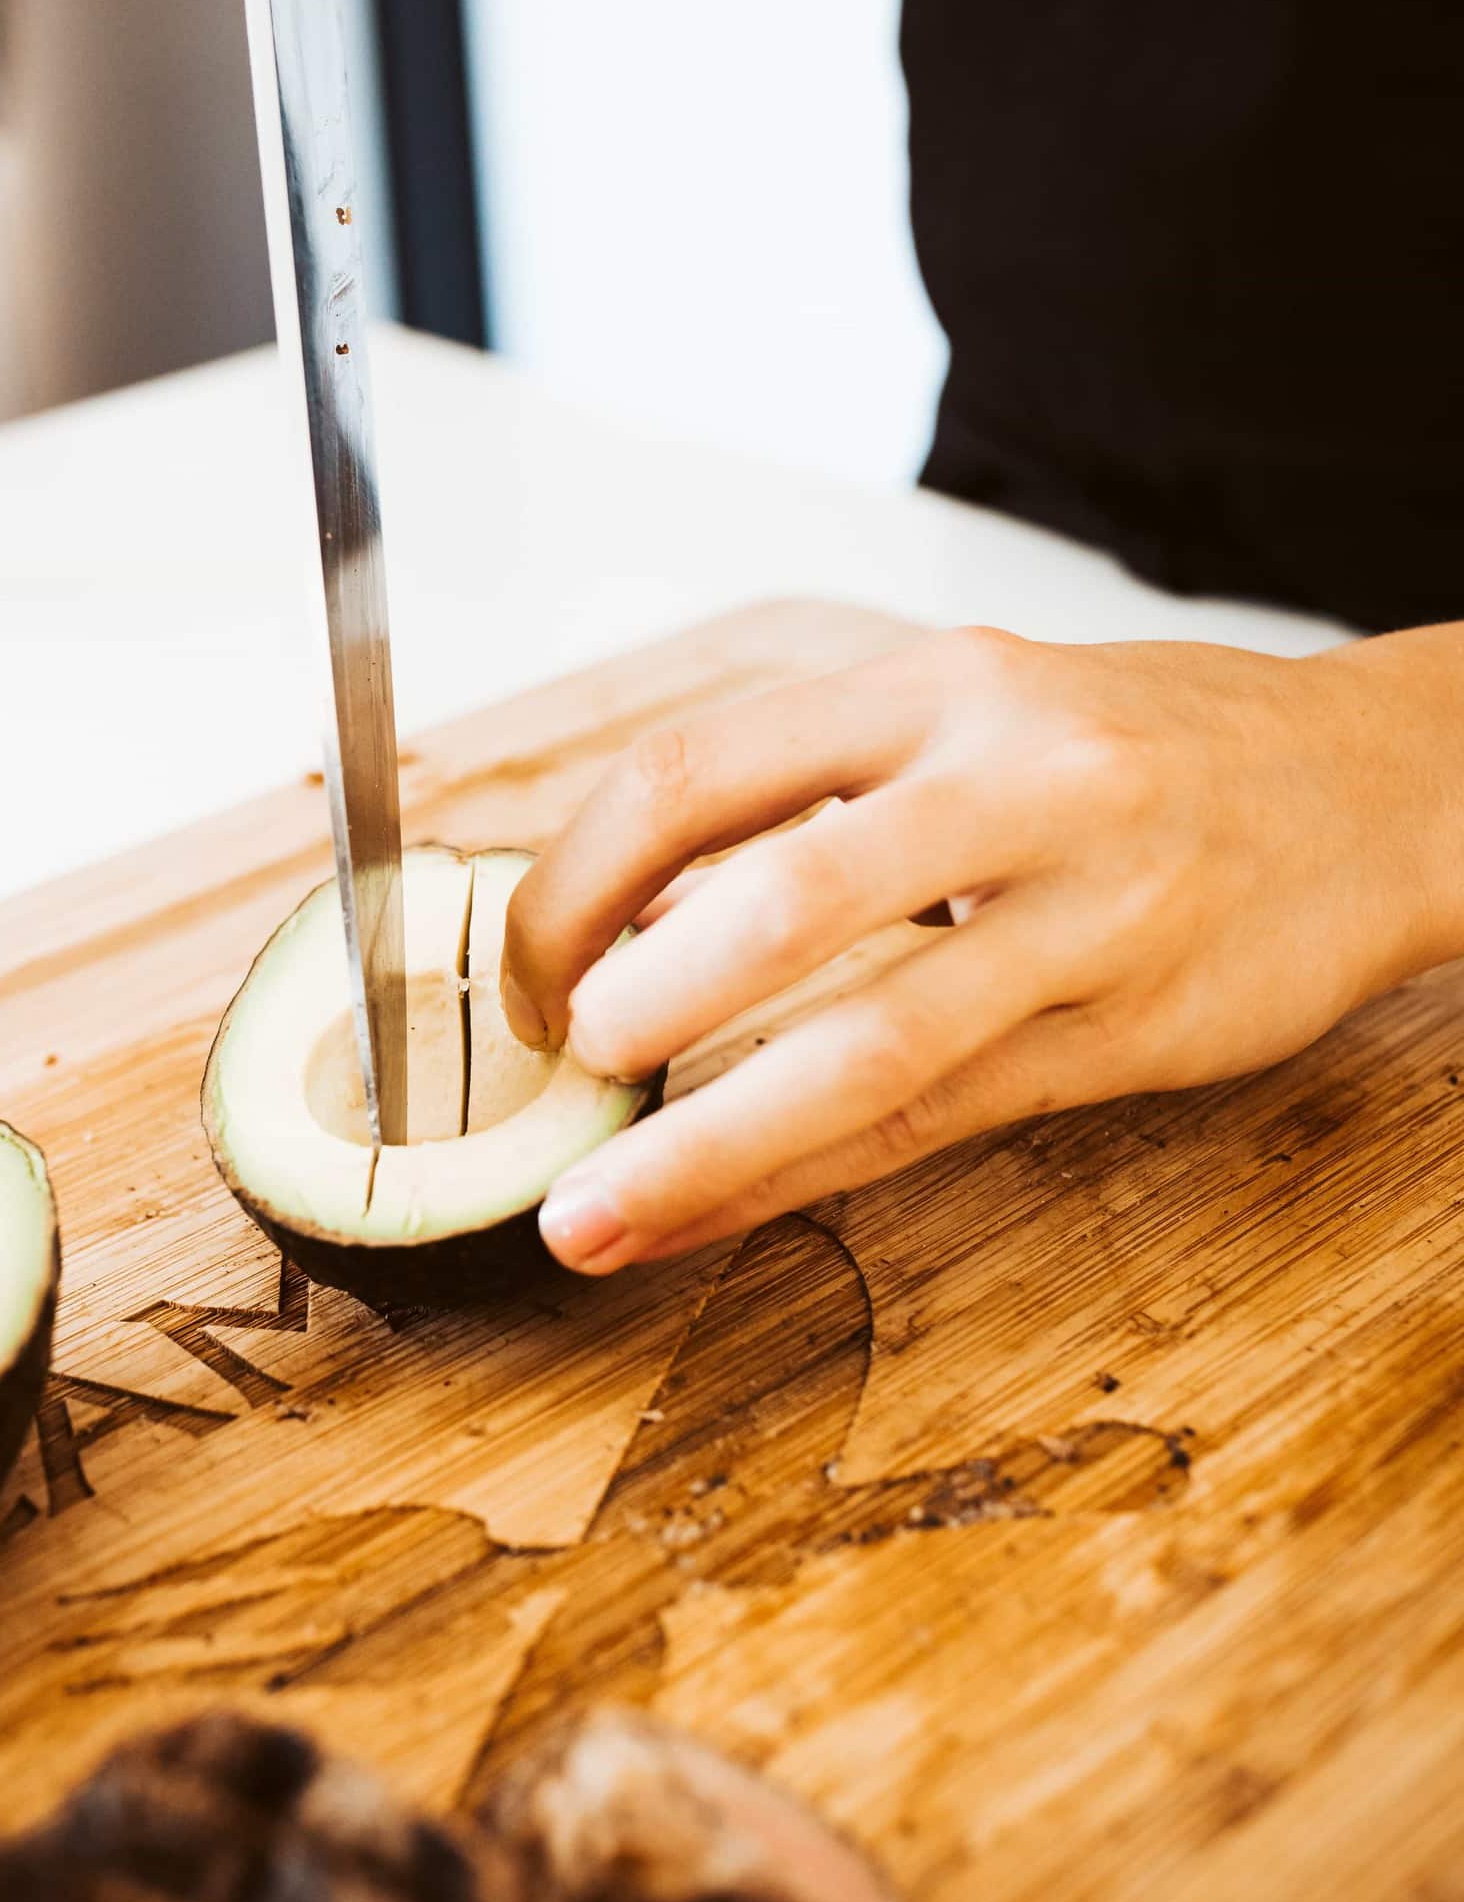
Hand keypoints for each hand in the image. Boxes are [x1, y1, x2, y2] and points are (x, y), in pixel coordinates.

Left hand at [502, 626, 1463, 1270]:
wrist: (1376, 787)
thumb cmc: (1147, 752)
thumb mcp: (975, 711)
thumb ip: (813, 794)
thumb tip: (627, 912)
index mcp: (934, 686)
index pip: (700, 769)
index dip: (577, 880)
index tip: (525, 964)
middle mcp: (1010, 782)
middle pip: (779, 897)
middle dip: (630, 1003)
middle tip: (548, 1071)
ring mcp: (1085, 914)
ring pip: (869, 1042)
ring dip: (704, 1140)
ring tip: (589, 1210)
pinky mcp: (1132, 1028)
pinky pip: (939, 1118)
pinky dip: (802, 1177)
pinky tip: (710, 1215)